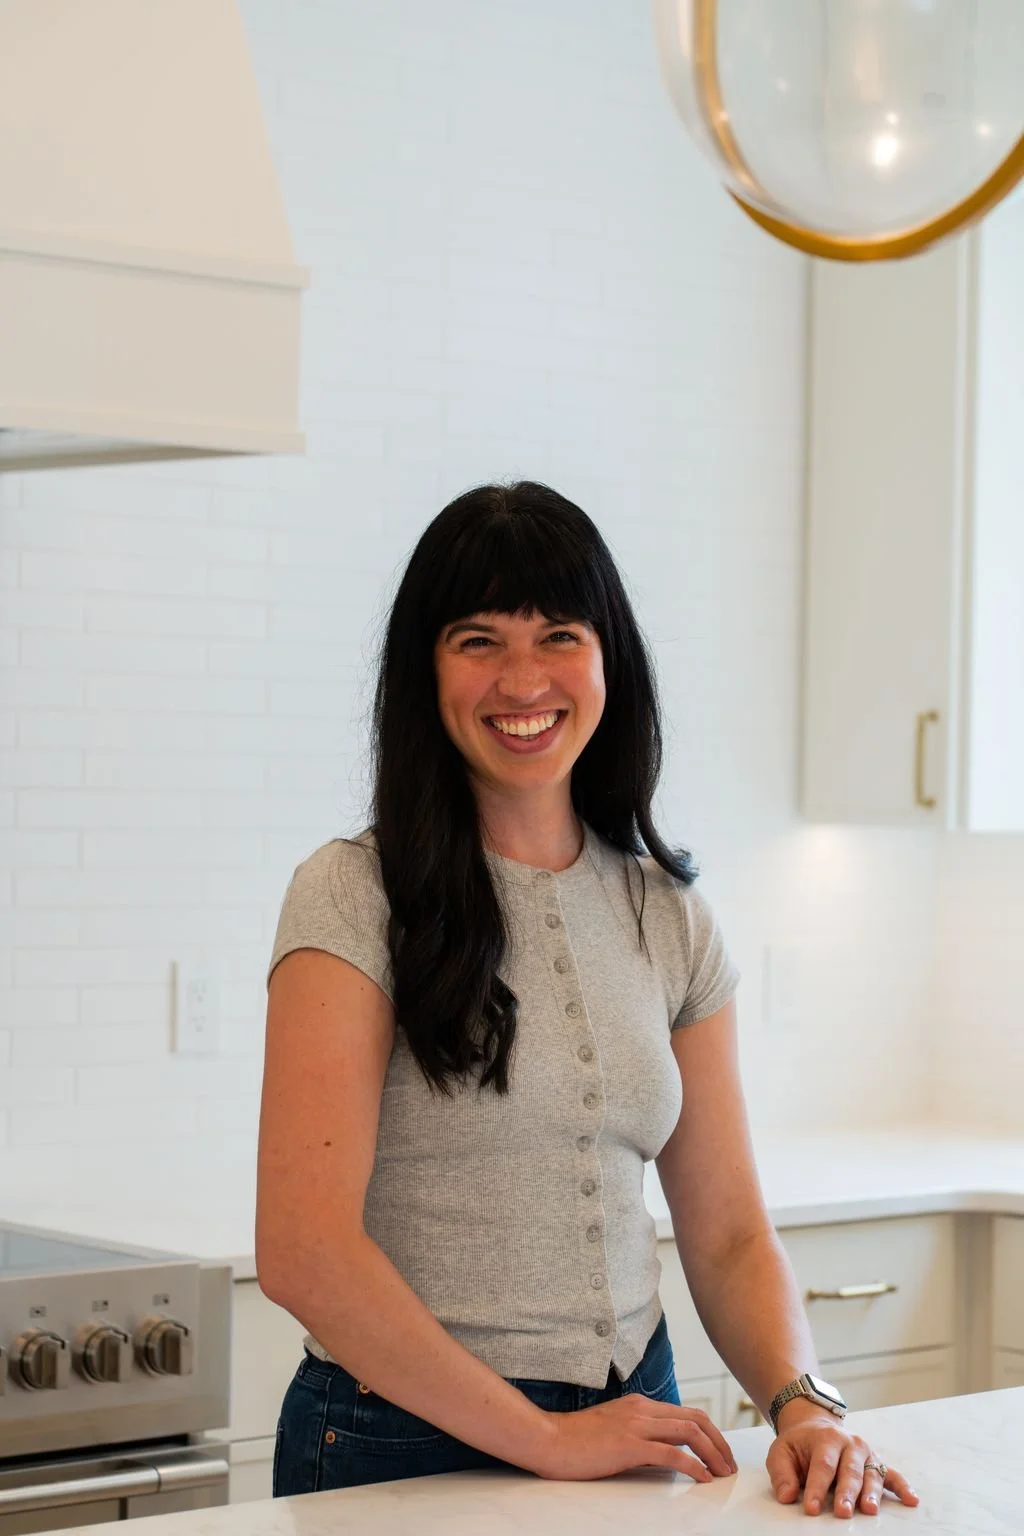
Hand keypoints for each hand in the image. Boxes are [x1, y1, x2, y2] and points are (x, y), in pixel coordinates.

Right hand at [531, 1395, 738, 1482]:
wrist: (548, 1439)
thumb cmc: (576, 1440)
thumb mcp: (613, 1430)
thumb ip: (639, 1436)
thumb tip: (665, 1454)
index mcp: (640, 1405)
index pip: (687, 1413)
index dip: (710, 1432)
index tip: (720, 1453)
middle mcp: (643, 1410)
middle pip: (696, 1420)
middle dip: (719, 1442)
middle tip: (730, 1465)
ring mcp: (637, 1425)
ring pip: (690, 1433)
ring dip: (713, 1454)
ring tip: (723, 1473)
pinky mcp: (630, 1445)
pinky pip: (672, 1453)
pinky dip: (693, 1465)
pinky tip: (702, 1478)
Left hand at [766, 1405, 920, 1517]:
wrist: (814, 1426)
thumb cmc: (799, 1445)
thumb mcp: (781, 1452)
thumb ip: (782, 1473)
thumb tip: (787, 1496)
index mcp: (825, 1438)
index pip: (822, 1466)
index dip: (817, 1488)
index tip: (812, 1508)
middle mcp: (849, 1444)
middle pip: (849, 1471)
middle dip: (846, 1493)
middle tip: (842, 1512)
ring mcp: (865, 1453)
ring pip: (870, 1475)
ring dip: (871, 1493)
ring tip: (870, 1510)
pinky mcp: (876, 1463)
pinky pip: (891, 1475)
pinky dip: (902, 1487)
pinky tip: (911, 1499)